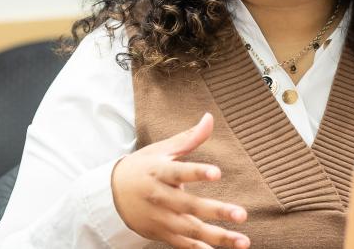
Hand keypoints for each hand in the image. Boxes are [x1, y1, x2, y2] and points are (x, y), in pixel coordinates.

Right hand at [111, 113, 249, 247]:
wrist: (110, 195)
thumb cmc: (142, 168)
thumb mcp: (160, 150)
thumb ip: (188, 138)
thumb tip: (209, 118)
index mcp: (159, 172)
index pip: (179, 171)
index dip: (197, 173)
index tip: (217, 173)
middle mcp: (159, 196)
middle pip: (189, 205)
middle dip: (216, 211)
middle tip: (242, 214)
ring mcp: (160, 217)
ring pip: (190, 229)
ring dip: (218, 237)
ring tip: (243, 241)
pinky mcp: (160, 233)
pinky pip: (182, 244)